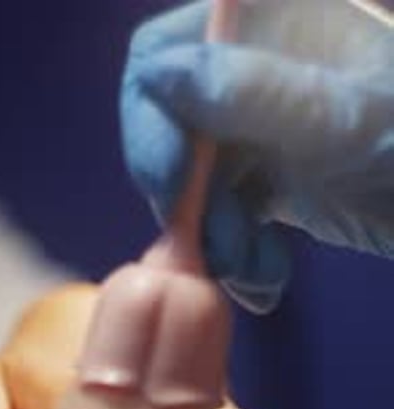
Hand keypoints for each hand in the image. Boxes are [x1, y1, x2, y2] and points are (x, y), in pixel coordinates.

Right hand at [121, 1, 393, 310]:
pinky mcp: (276, 182)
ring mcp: (266, 129)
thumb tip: (160, 75)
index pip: (167, 53)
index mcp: (278, 27)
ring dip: (216, 243)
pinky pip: (225, 220)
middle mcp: (261, 73)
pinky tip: (267, 283)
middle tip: (221, 255)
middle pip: (173, 131)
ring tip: (261, 278)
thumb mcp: (353, 123)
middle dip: (190, 201)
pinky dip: (236, 258)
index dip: (154, 120)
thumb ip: (260, 93)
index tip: (174, 188)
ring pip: (194, 188)